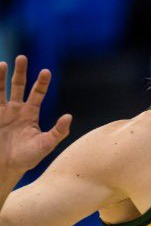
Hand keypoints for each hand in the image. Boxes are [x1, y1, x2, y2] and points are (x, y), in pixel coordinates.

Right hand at [0, 56, 71, 183]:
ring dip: (0, 76)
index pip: (37, 94)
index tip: (46, 71)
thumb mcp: (46, 145)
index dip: (41, 83)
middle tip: (22, 57)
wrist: (5, 168)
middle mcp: (15, 109)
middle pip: (17, 85)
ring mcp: (1, 112)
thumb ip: (58, 131)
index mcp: (30, 114)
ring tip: (2, 64)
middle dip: (20, 72)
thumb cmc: (27, 158)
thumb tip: (69, 116)